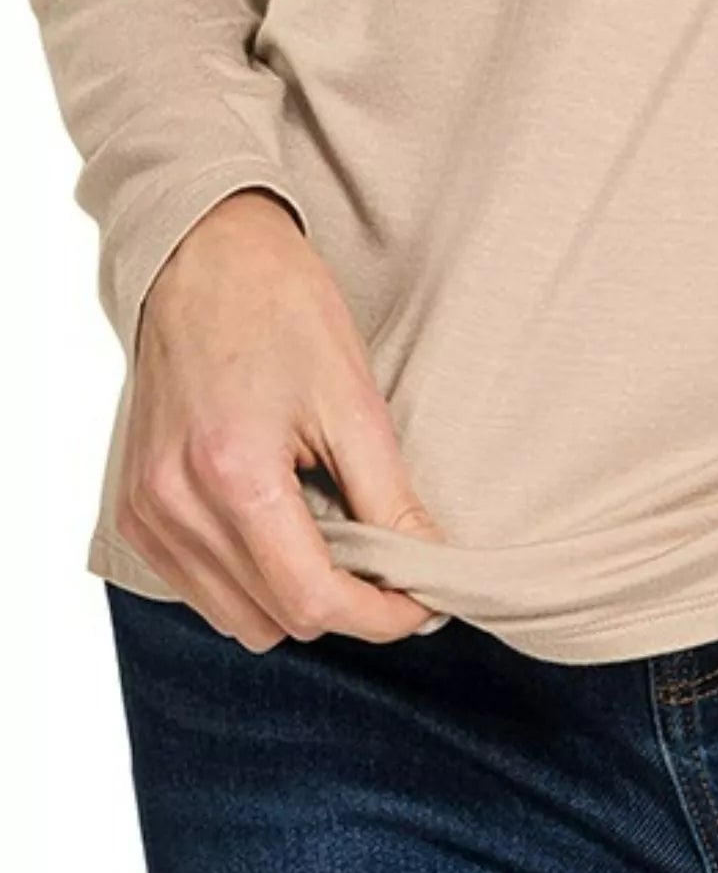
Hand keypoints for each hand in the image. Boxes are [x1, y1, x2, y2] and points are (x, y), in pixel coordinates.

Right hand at [115, 188, 444, 651]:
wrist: (203, 253)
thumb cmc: (281, 308)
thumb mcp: (353, 398)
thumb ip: (389, 497)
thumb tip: (427, 571)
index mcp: (233, 475)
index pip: (312, 601)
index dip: (380, 615)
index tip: (423, 600)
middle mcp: (175, 506)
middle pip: (275, 619)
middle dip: (344, 603)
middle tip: (387, 555)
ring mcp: (146, 512)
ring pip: (236, 616)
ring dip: (294, 594)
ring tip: (330, 527)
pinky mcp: (134, 509)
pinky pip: (199, 586)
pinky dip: (248, 576)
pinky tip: (280, 520)